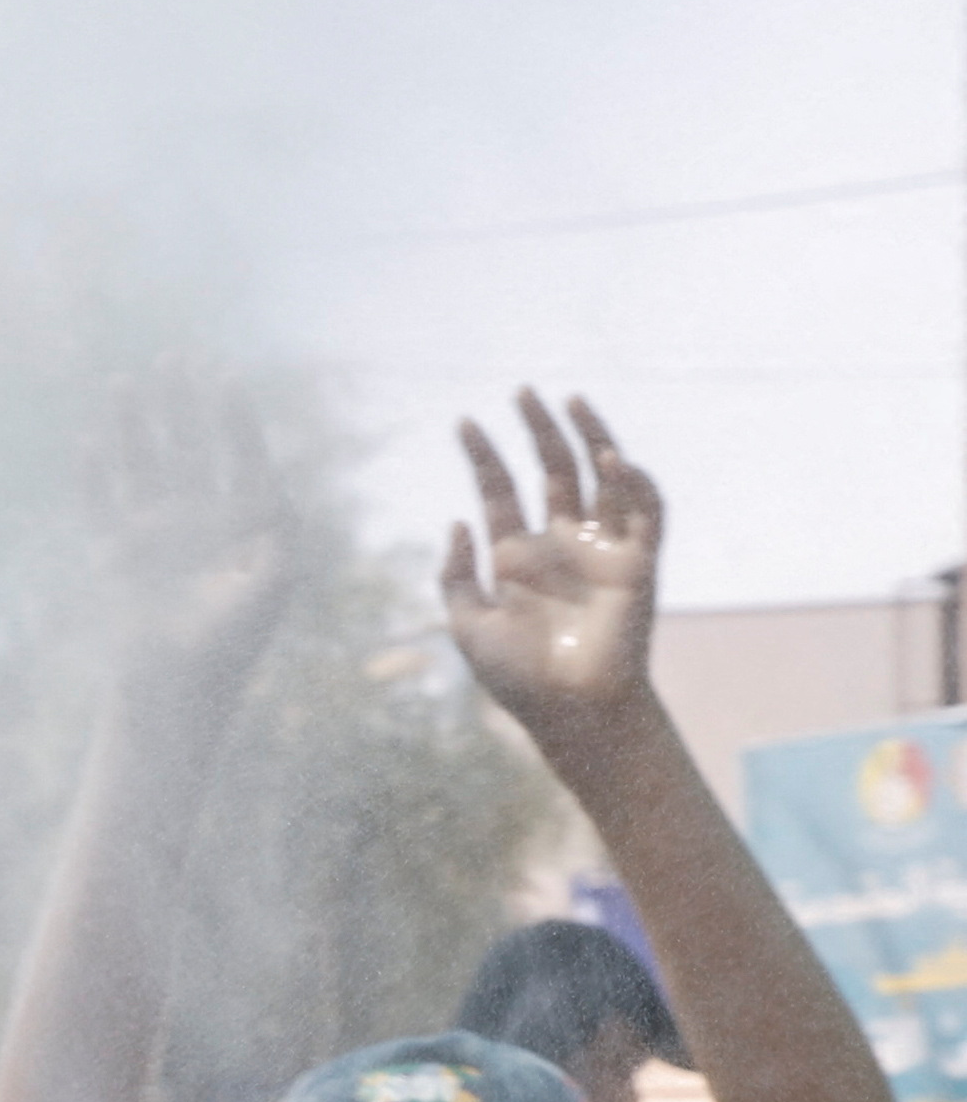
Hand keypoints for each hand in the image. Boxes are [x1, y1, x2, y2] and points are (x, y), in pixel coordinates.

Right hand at [91, 374, 296, 698]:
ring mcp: (156, 533)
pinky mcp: (117, 554)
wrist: (177, 687)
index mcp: (244, 522)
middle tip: (176, 357)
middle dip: (181, 402)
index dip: (232, 416)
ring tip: (126, 380)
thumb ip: (278, 533)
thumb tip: (266, 487)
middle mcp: (200, 519)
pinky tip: (90, 444)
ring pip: (142, 464)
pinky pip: (100, 504)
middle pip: (188, 446)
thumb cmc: (233, 641)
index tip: (221, 377)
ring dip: (135, 424)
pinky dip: (93, 476)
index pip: (240, 455)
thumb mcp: (272, 582)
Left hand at [442, 388, 662, 747]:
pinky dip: (634, 482)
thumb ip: (456, 575)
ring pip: (601, 477)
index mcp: (517, 556)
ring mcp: (601, 548)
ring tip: (570, 402)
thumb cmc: (518, 677)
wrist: (571, 709)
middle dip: (537, 432)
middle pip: (552, 471)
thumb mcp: (468, 625)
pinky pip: (645, 512)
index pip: (500, 491)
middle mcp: (561, 543)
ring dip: (589, 437)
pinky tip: (612, 459)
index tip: (464, 423)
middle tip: (523, 392)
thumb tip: (455, 519)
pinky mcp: (639, 562)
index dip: (483, 457)